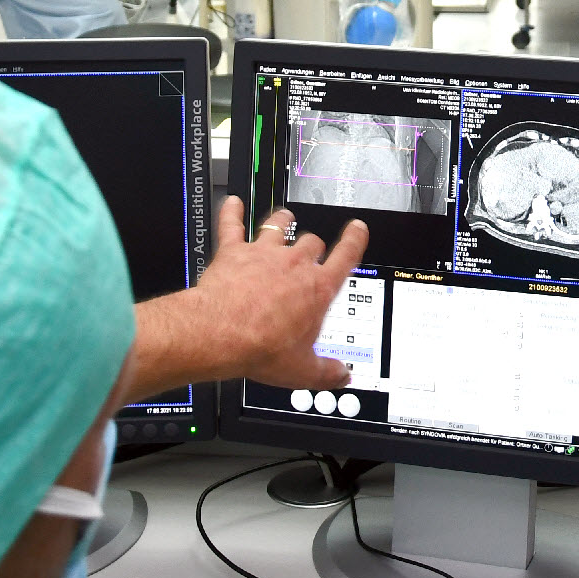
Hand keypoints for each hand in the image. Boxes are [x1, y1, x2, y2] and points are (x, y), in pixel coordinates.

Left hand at [129, 198, 365, 396]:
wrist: (221, 334)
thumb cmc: (261, 347)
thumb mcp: (302, 371)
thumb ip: (326, 371)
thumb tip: (342, 375)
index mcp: (316, 289)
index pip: (345, 257)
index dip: (354, 240)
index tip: (357, 229)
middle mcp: (293, 264)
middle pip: (311, 241)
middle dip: (313, 244)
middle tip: (312, 248)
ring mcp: (263, 254)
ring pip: (277, 226)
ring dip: (282, 220)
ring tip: (284, 216)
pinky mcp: (233, 252)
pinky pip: (232, 224)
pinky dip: (232, 212)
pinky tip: (231, 202)